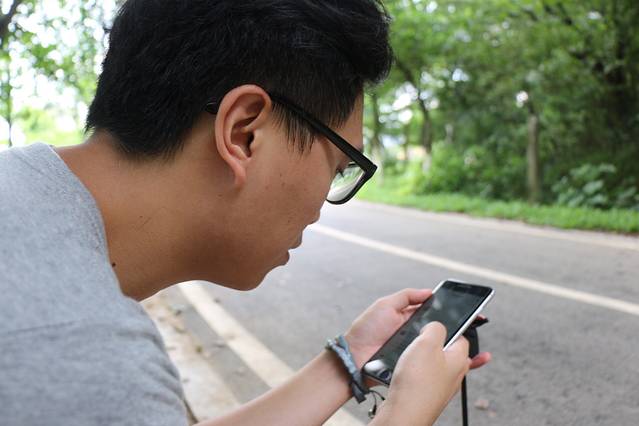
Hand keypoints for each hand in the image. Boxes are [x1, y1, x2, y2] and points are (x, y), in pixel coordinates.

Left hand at [344, 289, 490, 379]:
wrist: (354, 359)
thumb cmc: (365, 330)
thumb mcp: (384, 305)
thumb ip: (406, 296)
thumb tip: (430, 292)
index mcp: (408, 318)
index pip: (435, 313)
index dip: (452, 311)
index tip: (470, 309)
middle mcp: (414, 334)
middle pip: (442, 330)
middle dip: (460, 328)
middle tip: (476, 324)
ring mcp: (415, 350)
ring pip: (441, 348)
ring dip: (458, 347)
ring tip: (473, 343)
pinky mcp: (414, 365)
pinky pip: (434, 364)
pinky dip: (447, 362)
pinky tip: (462, 360)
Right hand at [373, 322, 471, 425]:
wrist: (403, 413)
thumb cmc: (417, 383)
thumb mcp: (426, 342)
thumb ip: (435, 328)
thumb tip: (435, 326)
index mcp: (460, 359)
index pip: (461, 336)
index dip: (446, 328)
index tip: (434, 327)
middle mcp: (454, 374)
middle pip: (446, 351)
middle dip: (432, 345)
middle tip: (419, 344)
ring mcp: (441, 386)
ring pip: (433, 364)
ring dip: (420, 360)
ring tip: (409, 360)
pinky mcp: (428, 394)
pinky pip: (422, 377)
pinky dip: (413, 373)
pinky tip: (405, 373)